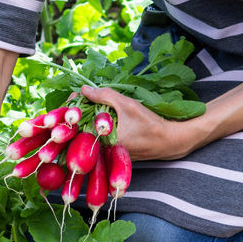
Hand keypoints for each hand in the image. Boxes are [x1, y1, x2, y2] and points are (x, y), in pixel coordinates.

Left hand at [80, 84, 197, 159]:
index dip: (74, 106)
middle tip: (85, 95)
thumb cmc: (149, 124)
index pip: (76, 123)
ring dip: (90, 116)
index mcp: (100, 140)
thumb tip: (84, 89)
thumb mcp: (127, 104)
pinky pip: (101, 136)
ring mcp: (108, 151)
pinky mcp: (115, 151)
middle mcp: (102, 149)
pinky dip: (100, 124)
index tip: (78, 94)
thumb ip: (104, 95)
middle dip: (81, 110)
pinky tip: (104, 113)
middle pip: (82, 127)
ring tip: (93, 101)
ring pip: (91, 131)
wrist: (169, 141)